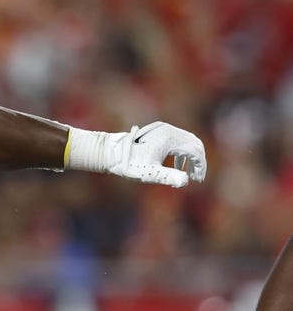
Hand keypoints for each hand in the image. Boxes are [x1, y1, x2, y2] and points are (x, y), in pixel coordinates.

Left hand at [65, 121, 206, 186]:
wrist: (110, 151)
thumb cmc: (129, 163)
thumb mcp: (149, 173)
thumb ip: (168, 177)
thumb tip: (185, 182)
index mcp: (170, 138)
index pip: (195, 151)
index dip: (200, 166)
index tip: (198, 180)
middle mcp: (169, 130)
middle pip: (194, 144)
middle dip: (197, 161)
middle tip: (196, 178)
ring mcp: (163, 129)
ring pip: (186, 141)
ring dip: (190, 156)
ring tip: (188, 174)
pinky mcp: (158, 131)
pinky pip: (177, 140)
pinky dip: (182, 152)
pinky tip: (176, 165)